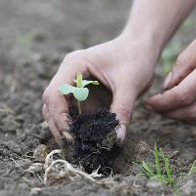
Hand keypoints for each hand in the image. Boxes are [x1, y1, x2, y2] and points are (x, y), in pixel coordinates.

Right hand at [42, 34, 157, 144]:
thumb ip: (122, 111)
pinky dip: (79, 127)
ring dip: (67, 129)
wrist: (142, 47)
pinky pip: (76, 113)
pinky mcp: (84, 94)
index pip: (55, 94)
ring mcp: (74, 84)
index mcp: (75, 65)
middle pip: (52, 104)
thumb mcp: (131, 85)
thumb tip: (115, 139)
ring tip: (78, 148)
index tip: (71, 136)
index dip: (59, 117)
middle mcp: (69, 74)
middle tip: (73, 148)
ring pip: (60, 111)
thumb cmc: (136, 58)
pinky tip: (88, 140)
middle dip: (59, 127)